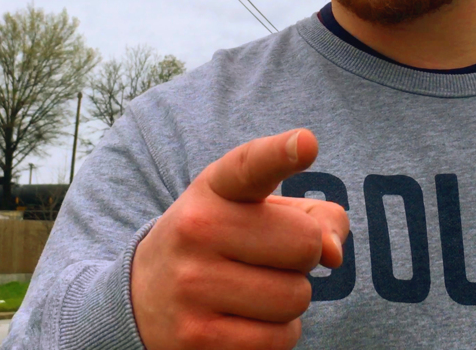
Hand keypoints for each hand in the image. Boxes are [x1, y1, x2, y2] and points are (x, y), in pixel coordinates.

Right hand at [130, 129, 349, 349]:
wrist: (142, 297)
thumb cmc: (221, 245)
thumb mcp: (254, 212)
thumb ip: (312, 216)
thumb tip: (333, 253)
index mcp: (214, 189)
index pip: (250, 166)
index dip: (281, 154)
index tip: (306, 143)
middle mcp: (197, 229)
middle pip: (305, 244)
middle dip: (302, 257)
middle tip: (267, 260)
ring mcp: (192, 285)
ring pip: (296, 297)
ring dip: (290, 300)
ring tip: (252, 292)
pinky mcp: (198, 338)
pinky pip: (280, 339)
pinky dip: (278, 335)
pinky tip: (246, 321)